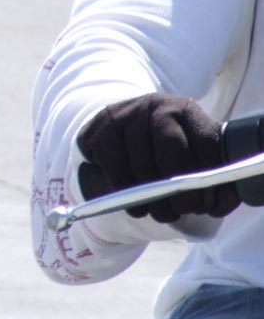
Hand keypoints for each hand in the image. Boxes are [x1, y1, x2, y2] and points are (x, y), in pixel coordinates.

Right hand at [77, 92, 238, 222]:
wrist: (121, 128)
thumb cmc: (164, 150)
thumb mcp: (191, 154)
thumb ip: (212, 180)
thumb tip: (217, 204)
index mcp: (185, 110)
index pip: (204, 140)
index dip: (207, 177)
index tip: (207, 205)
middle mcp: (155, 104)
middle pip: (170, 145)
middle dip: (179, 187)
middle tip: (183, 211)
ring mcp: (125, 113)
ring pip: (140, 158)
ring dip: (151, 195)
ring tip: (161, 214)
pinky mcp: (100, 127)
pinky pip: (113, 164)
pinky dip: (125, 190)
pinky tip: (136, 206)